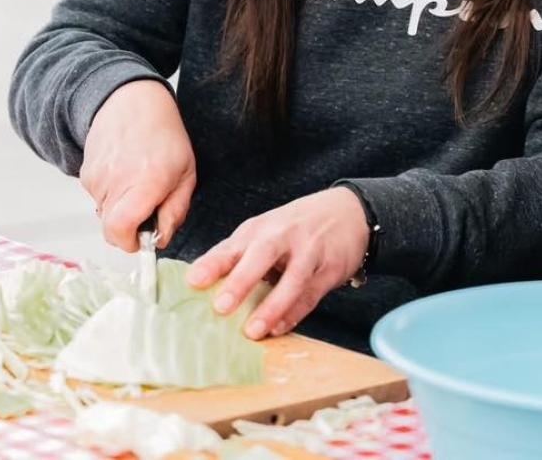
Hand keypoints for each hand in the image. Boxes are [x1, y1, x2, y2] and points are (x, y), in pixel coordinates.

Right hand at [79, 79, 195, 252]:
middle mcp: (116, 182)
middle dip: (129, 230)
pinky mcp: (85, 174)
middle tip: (146, 210)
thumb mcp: (186, 175)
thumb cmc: (164, 137)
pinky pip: (97, 198)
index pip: (121, 230)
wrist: (132, 103)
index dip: (130, 244)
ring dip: (120, 209)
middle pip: (111, 229)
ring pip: (104, 214)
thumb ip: (175, 212)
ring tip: (136, 182)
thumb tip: (160, 240)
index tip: (142, 241)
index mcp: (146, 182)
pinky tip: (123, 173)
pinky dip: (110, 195)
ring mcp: (97, 177)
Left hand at [186, 188, 369, 340]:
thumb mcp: (266, 231)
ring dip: (271, 306)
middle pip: (261, 255)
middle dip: (241, 281)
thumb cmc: (296, 227)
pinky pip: (310, 294)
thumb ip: (237, 255)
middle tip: (221, 307)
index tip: (192, 281)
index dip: (212, 263)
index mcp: (260, 229)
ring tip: (253, 330)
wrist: (349, 212)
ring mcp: (309, 251)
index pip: (232, 246)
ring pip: (291, 279)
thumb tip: (199, 284)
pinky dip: (295, 312)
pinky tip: (280, 328)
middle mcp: (283, 236)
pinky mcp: (329, 269)